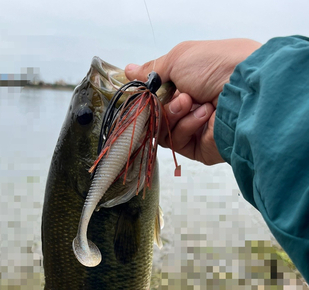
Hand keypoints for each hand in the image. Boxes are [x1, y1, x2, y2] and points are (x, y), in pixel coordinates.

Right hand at [125, 39, 260, 164]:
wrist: (243, 91)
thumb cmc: (215, 67)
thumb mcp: (179, 58)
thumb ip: (152, 70)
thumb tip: (128, 71)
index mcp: (186, 84)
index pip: (156, 96)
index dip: (147, 96)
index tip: (141, 92)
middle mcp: (189, 107)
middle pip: (156, 116)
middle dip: (162, 105)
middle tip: (176, 95)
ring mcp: (193, 129)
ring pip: (163, 130)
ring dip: (174, 114)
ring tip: (190, 102)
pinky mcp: (198, 148)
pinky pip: (177, 142)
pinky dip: (187, 126)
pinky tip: (204, 115)